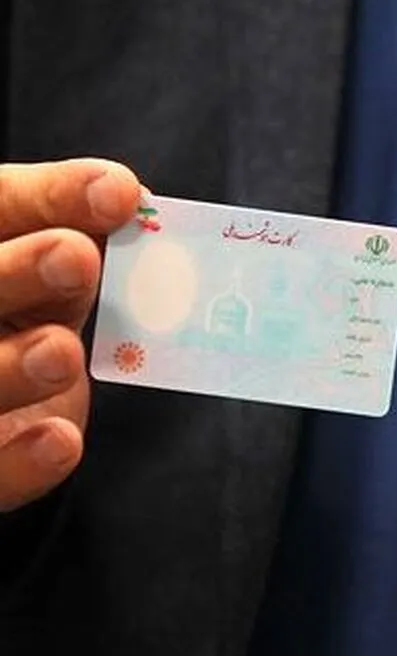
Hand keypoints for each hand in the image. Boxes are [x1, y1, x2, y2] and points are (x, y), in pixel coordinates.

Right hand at [0, 159, 139, 511]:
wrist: (5, 414)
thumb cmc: (28, 314)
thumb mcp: (50, 270)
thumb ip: (76, 231)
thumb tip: (126, 197)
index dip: (50, 199)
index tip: (117, 193)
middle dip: (17, 272)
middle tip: (75, 258)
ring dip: (11, 367)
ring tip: (61, 353)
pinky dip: (19, 462)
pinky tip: (61, 442)